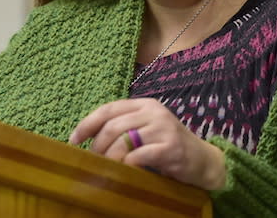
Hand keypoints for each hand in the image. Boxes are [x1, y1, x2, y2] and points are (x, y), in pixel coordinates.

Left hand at [69, 98, 225, 189]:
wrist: (202, 160)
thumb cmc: (168, 146)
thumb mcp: (147, 130)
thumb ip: (124, 128)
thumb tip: (88, 139)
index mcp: (146, 105)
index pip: (109, 109)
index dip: (87, 124)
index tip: (74, 141)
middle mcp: (154, 112)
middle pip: (113, 126)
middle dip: (97, 146)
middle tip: (94, 162)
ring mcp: (164, 128)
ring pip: (123, 141)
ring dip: (110, 158)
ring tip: (109, 169)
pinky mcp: (170, 147)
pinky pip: (139, 156)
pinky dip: (128, 166)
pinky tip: (127, 172)